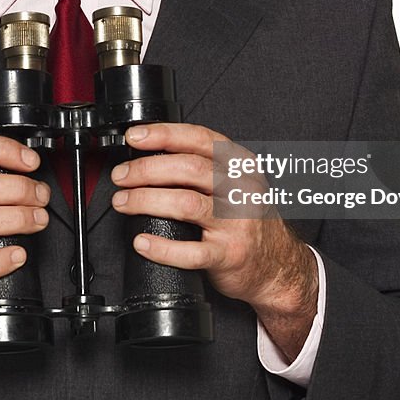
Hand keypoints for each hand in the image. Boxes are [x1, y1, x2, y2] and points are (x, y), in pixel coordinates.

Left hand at [109, 123, 317, 359]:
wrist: (278, 264)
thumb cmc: (247, 218)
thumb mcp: (235, 182)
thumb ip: (203, 166)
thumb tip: (150, 155)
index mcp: (239, 165)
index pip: (199, 139)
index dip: (164, 134)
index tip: (135, 137)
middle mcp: (240, 189)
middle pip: (188, 169)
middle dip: (146, 170)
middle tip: (122, 176)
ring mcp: (236, 223)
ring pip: (185, 204)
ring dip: (146, 201)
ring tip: (123, 202)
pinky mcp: (229, 255)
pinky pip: (190, 251)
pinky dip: (161, 247)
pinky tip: (142, 242)